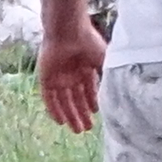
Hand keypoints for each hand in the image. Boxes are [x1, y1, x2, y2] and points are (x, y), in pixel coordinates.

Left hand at [38, 16, 106, 135]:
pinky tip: (61, 122)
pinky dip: (54, 110)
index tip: (97, 114)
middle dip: (81, 114)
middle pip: (75, 98)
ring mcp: (58, 76)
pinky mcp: (45, 77)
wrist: (68, 31)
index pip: (88, 89)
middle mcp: (71, 73)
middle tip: (87, 129)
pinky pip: (49, 98)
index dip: (92, 102)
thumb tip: (116, 91)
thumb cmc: (88, 42)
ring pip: (63, 101)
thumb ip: (107, 75)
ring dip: (70, 115)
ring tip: (78, 130)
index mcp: (85, 67)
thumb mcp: (103, 60)